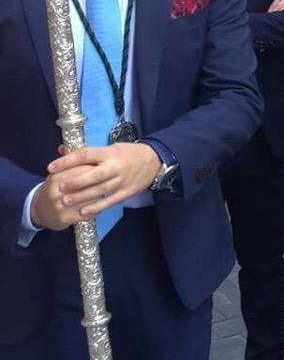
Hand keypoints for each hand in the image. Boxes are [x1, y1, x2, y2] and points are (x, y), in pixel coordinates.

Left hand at [32, 143, 160, 229]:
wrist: (154, 161)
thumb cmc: (128, 153)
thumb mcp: (110, 147)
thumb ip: (87, 152)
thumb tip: (61, 150)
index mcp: (109, 153)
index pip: (86, 155)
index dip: (68, 161)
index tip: (52, 167)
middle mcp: (115, 167)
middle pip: (94, 175)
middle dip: (76, 181)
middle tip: (59, 187)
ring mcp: (121, 180)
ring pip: (100, 189)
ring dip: (82, 196)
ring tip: (65, 201)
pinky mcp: (126, 192)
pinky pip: (110, 201)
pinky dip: (97, 207)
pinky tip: (83, 211)